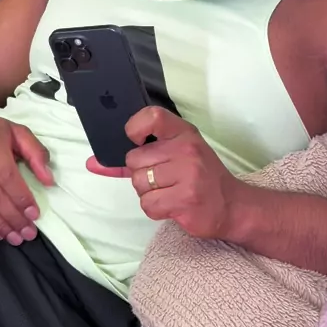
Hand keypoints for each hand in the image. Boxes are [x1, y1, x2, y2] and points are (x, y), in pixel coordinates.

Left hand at [86, 106, 237, 238]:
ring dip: (148, 193)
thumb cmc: (201, 177)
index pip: (152, 117)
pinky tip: (172, 205)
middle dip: (141, 174)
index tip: (136, 141)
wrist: (233, 206)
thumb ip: (136, 156)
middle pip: (134, 160)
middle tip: (163, 179)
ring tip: (170, 192)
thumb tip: (93, 162)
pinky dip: (155, 209)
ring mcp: (187, 175)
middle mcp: (186, 150)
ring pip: (139, 184)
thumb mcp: (176, 156)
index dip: (135, 128)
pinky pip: (148, 204)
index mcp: (184, 133)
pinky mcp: (185, 199)